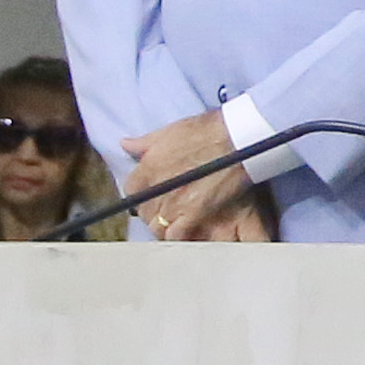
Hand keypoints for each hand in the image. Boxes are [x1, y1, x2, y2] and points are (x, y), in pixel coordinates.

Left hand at [123, 107, 271, 242]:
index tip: (154, 193)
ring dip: (166, 224)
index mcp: (147, 167)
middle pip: (144, 212)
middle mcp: (156, 188)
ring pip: (157, 226)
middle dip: (154, 211)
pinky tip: (189, 227)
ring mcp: (173, 203)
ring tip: (179, 219)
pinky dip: (180, 234)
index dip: (144, 193)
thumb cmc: (210, 131)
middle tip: (170, 207)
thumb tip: (127, 144)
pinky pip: (176, 234)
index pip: (132, 191)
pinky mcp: (192, 214)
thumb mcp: (172, 130)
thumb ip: (145, 143)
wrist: (237, 138)